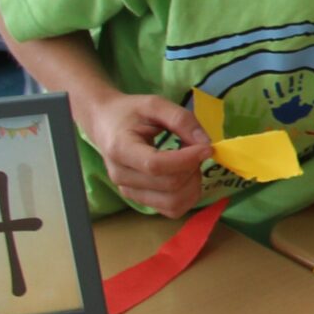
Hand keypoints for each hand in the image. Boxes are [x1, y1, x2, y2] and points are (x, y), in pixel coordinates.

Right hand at [81, 92, 211, 217]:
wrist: (106, 123)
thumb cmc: (130, 112)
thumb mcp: (155, 104)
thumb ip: (181, 119)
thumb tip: (205, 143)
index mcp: (120, 149)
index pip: (156, 165)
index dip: (187, 159)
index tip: (207, 147)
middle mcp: (121, 176)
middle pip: (170, 185)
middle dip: (193, 168)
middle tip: (196, 149)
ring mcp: (129, 191)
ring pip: (173, 202)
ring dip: (193, 183)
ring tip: (190, 163)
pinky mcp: (139, 199)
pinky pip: (172, 209)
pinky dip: (188, 195)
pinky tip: (186, 176)